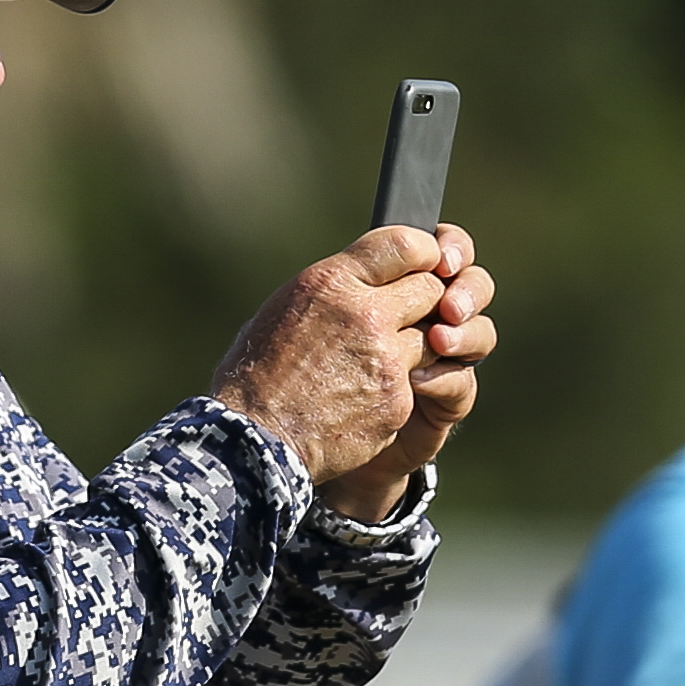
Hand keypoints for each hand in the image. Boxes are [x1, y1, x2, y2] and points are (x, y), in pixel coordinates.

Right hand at [211, 222, 496, 518]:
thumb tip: (356, 283)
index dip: (423, 253)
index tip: (423, 263)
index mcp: (331, 283)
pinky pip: (415, 382)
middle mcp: (365, 314)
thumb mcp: (280, 312)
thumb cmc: (254, 376)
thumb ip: (331, 293)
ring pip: (430, 337)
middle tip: (408, 314)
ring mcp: (386, 359)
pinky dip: (397, 388)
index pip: (406, 244)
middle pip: (429, 289)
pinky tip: (364, 398)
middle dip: (424, 301)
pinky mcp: (396, 398)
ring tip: (378, 362)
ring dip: (413, 346)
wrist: (253, 441)